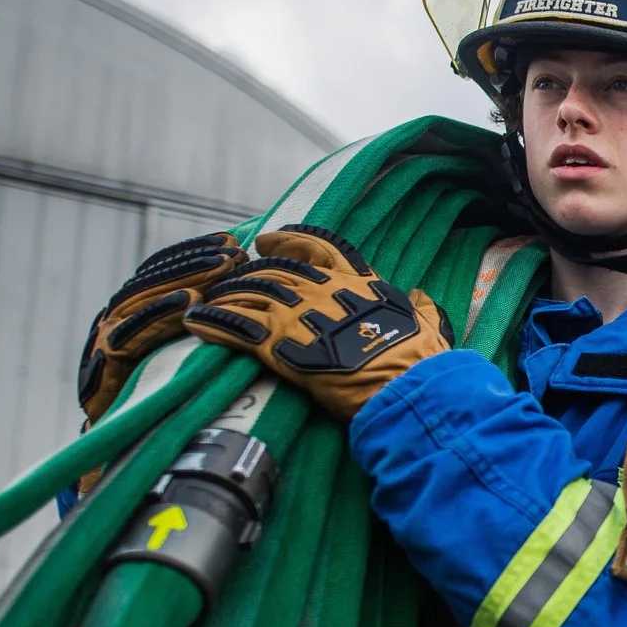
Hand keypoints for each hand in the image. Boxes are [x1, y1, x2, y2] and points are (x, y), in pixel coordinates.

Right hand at [76, 232, 244, 421]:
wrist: (127, 457)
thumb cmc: (167, 410)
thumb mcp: (191, 363)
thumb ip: (206, 333)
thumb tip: (248, 303)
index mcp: (134, 318)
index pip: (162, 274)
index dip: (192, 254)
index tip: (229, 241)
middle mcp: (117, 324)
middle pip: (153, 281)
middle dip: (193, 263)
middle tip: (233, 252)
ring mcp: (104, 344)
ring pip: (141, 299)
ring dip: (182, 279)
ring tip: (220, 268)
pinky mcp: (101, 368)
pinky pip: (131, 334)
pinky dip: (159, 314)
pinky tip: (189, 301)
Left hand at [182, 225, 452, 420]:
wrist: (404, 388)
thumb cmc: (420, 360)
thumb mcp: (428, 324)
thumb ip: (421, 307)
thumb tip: (422, 296)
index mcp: (358, 282)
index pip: (318, 246)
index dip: (289, 240)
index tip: (267, 239)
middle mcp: (323, 291)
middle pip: (274, 270)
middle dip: (250, 273)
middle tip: (233, 278)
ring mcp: (299, 316)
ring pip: (250, 294)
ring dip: (227, 296)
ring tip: (211, 301)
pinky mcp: (278, 346)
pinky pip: (236, 328)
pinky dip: (213, 323)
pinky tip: (198, 324)